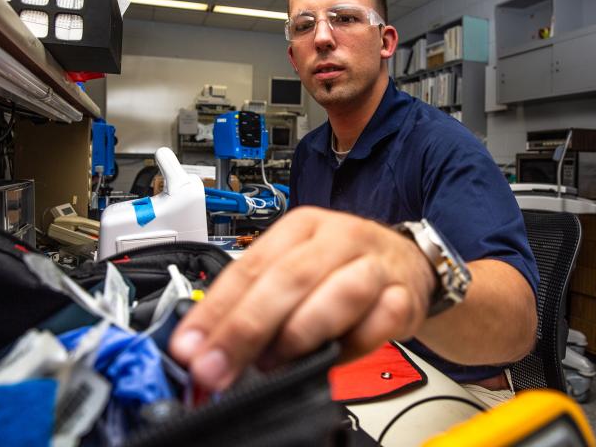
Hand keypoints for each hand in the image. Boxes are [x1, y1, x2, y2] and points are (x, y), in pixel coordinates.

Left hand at [170, 206, 434, 391]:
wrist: (405, 262)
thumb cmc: (341, 266)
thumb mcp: (294, 268)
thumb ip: (255, 301)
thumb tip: (208, 347)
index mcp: (300, 227)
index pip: (249, 267)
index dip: (216, 311)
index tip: (190, 349)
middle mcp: (337, 238)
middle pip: (289, 278)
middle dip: (247, 328)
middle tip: (218, 368)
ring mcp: (374, 264)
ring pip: (342, 292)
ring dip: (302, 332)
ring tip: (274, 362)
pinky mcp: (404, 294)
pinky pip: (380, 322)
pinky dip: (354, 345)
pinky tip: (333, 357)